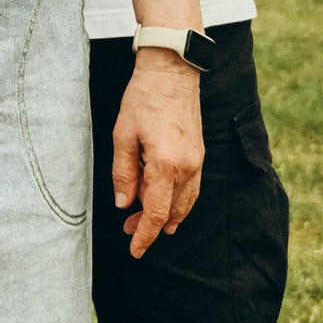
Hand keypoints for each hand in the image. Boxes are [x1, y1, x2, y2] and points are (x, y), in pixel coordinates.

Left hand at [112, 53, 202, 257]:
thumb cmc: (144, 98)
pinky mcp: (199, 154)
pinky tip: (168, 204)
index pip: (155, 213)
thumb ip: (123, 173)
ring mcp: (197, 161)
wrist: (171, 72)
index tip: (135, 250)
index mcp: (165, 165)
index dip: (144, 235)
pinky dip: (180, 203)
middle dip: (150, 226)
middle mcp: (186, 168)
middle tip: (128, 230)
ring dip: (165, 216)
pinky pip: (192, 189)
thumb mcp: (122, 135)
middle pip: (170, 212)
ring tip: (144, 222)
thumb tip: (122, 203)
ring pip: (185, 203)